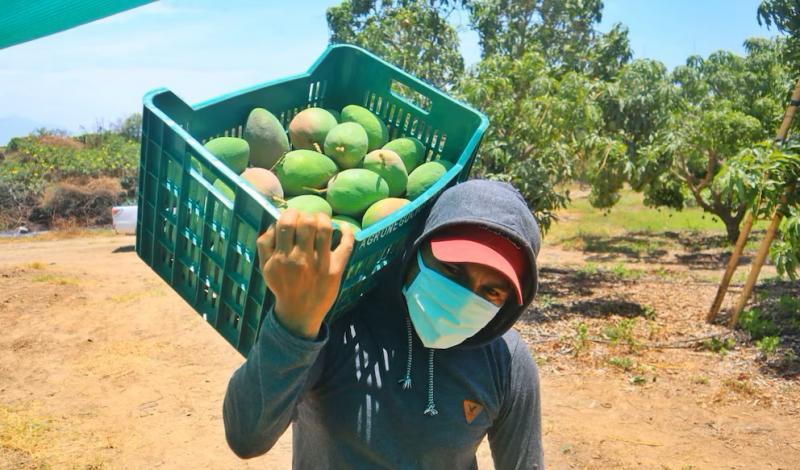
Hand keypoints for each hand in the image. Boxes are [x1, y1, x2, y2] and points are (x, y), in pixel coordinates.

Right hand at [256, 209, 354, 338]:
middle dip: (307, 215)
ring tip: (321, 221)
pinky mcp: (336, 270)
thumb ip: (265, 243)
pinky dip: (348, 232)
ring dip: (324, 219)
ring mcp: (320, 264)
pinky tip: (344, 228)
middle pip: (307, 222)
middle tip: (307, 220)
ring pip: (325, 229)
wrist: (299, 312)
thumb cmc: (282, 285)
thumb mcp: (265, 267)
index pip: (286, 223)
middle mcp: (301, 259)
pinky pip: (346, 246)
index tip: (293, 217)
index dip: (291, 213)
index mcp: (281, 257)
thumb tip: (276, 221)